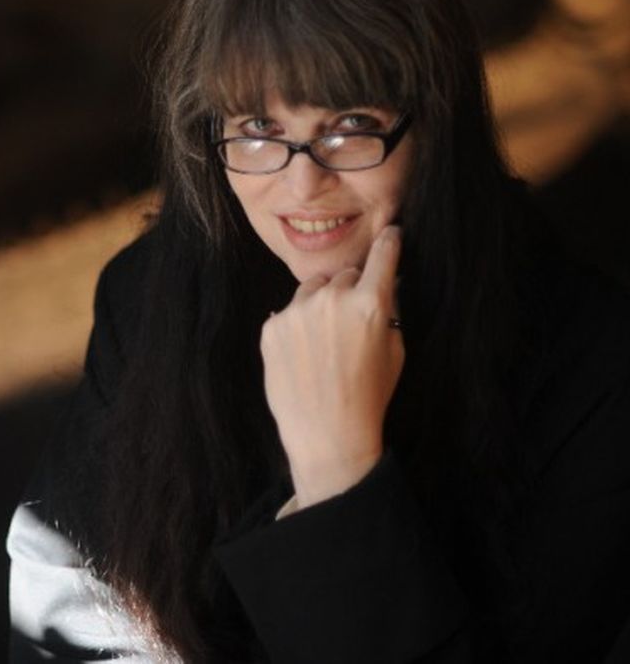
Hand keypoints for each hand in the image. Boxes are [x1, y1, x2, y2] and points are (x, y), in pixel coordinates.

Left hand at [259, 225, 403, 509]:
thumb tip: (383, 284)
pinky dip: (297, 325)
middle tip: (352, 322)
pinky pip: (289, 312)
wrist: (326, 434)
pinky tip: (305, 354)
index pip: (382, 255)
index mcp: (370, 304)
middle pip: (344, 275)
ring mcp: (297, 311)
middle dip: (351, 289)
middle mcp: (332, 300)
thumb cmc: (368, 396)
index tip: (390, 233)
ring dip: (321, 303)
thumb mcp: (394, 351)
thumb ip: (387, 311)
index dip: (388, 242)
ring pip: (313, 290)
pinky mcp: (272, 326)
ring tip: (326, 342)